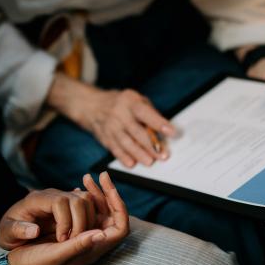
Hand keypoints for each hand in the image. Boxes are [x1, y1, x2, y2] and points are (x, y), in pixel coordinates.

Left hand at [0, 188, 97, 249]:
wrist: (13, 228)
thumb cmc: (9, 231)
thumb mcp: (7, 233)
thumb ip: (18, 231)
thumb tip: (34, 230)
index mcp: (37, 200)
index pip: (60, 202)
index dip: (65, 221)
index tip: (60, 240)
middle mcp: (52, 195)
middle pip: (78, 199)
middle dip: (80, 223)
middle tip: (72, 242)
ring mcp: (63, 198)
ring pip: (86, 200)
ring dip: (88, 221)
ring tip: (77, 239)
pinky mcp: (70, 204)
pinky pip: (88, 205)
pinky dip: (90, 218)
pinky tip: (82, 234)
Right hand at [7, 172, 129, 264]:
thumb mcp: (56, 256)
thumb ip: (78, 246)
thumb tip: (101, 234)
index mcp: (92, 250)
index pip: (120, 228)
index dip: (119, 207)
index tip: (110, 189)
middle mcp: (91, 242)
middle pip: (112, 216)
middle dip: (108, 195)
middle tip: (101, 176)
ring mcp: (82, 235)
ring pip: (98, 211)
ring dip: (95, 194)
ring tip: (86, 177)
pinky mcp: (71, 230)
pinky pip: (85, 211)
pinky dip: (83, 198)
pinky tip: (78, 187)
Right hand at [47, 73, 175, 167]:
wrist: (92, 106)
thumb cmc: (122, 104)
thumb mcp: (136, 100)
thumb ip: (149, 113)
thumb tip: (164, 131)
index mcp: (129, 101)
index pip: (145, 113)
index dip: (158, 123)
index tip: (172, 132)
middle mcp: (119, 114)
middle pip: (136, 131)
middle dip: (151, 145)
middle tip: (163, 155)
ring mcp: (110, 126)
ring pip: (125, 142)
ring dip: (138, 154)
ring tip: (150, 161)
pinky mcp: (105, 138)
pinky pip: (115, 149)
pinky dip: (123, 157)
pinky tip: (131, 163)